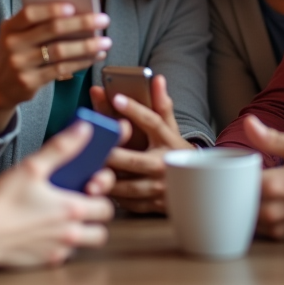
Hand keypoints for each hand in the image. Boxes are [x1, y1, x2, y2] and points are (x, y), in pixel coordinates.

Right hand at [0, 3, 111, 132]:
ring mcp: (20, 64)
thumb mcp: (17, 35)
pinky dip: (81, 62)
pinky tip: (94, 57)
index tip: (74, 5)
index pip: (30, 13)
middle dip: (81, 23)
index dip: (52, 8)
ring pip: (60, 51)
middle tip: (103, 19)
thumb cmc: (16, 53)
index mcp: (10, 26)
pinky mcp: (30, 82)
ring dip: (87, 45)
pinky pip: (61, 69)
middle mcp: (13, 44)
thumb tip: (77, 12)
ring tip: (105, 41)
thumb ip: (38, 24)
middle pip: (52, 29)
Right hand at [0, 120, 115, 268]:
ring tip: (64, 217)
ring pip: (83, 244)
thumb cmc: (3, 201)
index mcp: (72, 209)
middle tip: (80, 204)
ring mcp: (58, 250)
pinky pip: (63, 255)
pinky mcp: (44, 261)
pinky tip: (46, 230)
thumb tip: (85, 129)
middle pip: (101, 231)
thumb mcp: (33, 167)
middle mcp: (70, 234)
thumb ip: (62, 147)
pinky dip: (61, 244)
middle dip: (94, 218)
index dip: (101, 197)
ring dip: (80, 232)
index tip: (91, 188)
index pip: (107, 207)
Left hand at [89, 74, 193, 214]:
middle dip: (110, 155)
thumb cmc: (175, 152)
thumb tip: (158, 79)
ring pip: (126, 186)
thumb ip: (162, 106)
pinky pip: (127, 202)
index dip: (133, 109)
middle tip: (89, 148)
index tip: (115, 97)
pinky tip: (96, 190)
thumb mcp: (172, 129)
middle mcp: (165, 164)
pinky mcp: (152, 205)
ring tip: (86, 174)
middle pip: (132, 159)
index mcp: (169, 141)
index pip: (152, 121)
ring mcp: (159, 188)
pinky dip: (112, 197)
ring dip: (105, 181)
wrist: (197, 186)